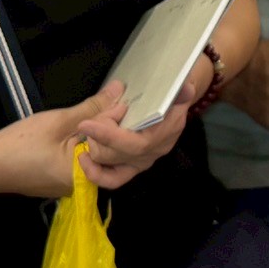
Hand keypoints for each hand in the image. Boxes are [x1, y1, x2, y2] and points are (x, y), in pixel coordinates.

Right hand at [0, 88, 142, 197]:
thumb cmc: (19, 146)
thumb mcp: (59, 121)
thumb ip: (93, 108)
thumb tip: (120, 92)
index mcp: (88, 176)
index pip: (118, 147)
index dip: (122, 121)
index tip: (125, 99)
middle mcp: (85, 186)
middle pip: (112, 155)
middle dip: (115, 130)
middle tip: (116, 105)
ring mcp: (73, 185)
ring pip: (98, 157)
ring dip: (102, 136)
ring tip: (104, 111)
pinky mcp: (63, 180)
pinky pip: (85, 161)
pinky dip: (88, 144)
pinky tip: (87, 127)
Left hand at [75, 68, 196, 190]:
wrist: (174, 104)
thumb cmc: (169, 96)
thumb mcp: (174, 90)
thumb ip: (178, 92)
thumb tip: (185, 88)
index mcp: (166, 132)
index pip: (136, 143)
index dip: (109, 136)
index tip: (86, 124)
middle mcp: (154, 151)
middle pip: (116, 153)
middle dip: (100, 132)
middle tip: (99, 114)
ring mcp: (142, 161)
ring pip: (109, 160)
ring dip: (95, 141)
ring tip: (96, 123)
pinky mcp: (131, 168)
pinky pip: (111, 179)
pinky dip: (94, 171)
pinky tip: (83, 156)